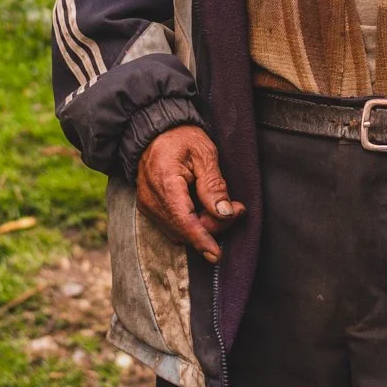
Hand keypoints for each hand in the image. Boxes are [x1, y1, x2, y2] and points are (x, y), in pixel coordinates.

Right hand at [136, 124, 241, 261]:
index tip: (217, 254)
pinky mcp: (150, 208)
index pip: (183, 220)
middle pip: (184, 229)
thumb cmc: (181, 137)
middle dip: (213, 227)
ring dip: (204, 227)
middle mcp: (151, 199)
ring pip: (178, 231)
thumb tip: (224, 213)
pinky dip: (192, 224)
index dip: (201, 239)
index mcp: (165, 183)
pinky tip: (208, 210)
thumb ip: (214, 185)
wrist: (154, 131)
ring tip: (226, 208)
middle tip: (237, 210)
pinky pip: (172, 226)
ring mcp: (148, 206)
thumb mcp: (204, 153)